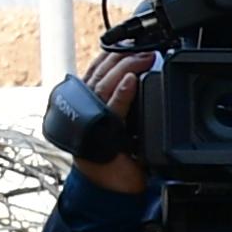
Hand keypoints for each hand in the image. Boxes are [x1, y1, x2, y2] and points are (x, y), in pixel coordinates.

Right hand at [72, 50, 155, 194]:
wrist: (112, 189)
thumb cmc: (119, 157)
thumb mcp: (124, 125)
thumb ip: (128, 105)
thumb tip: (142, 81)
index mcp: (90, 105)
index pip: (96, 73)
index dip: (110, 55)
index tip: (127, 42)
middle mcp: (87, 110)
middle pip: (101, 75)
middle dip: (122, 58)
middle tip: (144, 48)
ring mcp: (92, 122)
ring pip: (104, 87)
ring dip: (124, 68)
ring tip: (142, 57)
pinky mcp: (102, 136)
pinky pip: (112, 111)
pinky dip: (121, 95)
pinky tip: (130, 81)